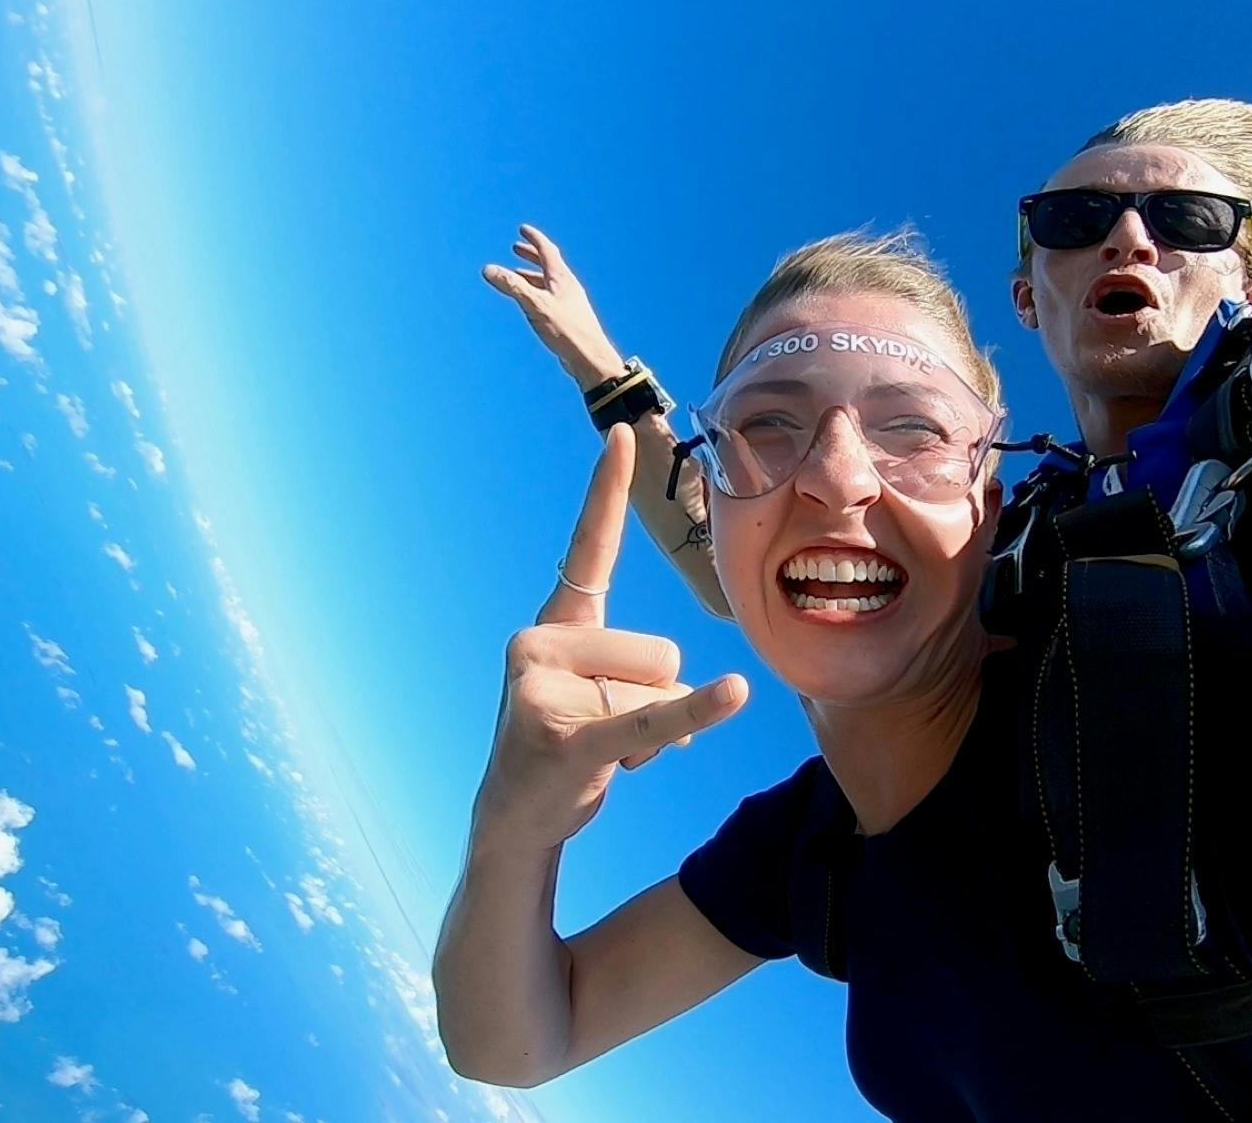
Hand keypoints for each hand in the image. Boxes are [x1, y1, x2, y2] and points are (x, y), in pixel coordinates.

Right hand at [474, 426, 749, 851]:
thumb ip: (647, 674)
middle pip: (661, 650)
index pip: (589, 546)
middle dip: (656, 700)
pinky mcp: (564, 734)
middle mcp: (539, 641)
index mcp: (556, 622)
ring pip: (659, 687)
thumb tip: (712, 693)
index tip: (623, 433)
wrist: (518, 817)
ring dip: (651, 735)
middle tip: (608, 734)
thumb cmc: (573, 746)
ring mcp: (543, 686)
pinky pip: (651, 715)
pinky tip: (734, 694)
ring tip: (602, 754)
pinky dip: (695, 712)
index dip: (606, 491)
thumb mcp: (608, 695)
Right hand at [482, 224, 628, 391]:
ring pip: (547, 282)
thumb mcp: (535, 305)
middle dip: (531, 255)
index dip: (534, 239)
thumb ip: (512, 286)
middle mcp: (567, 286)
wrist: (589, 357)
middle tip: (516, 247)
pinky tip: (531, 302)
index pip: (547, 250)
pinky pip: (549, 297)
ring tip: (517, 274)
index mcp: (562, 278)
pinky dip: (536, 292)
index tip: (523, 229)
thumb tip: (489, 269)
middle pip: (548, 264)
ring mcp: (569, 302)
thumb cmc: (566, 330)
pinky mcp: (568, 317)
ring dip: (531, 275)